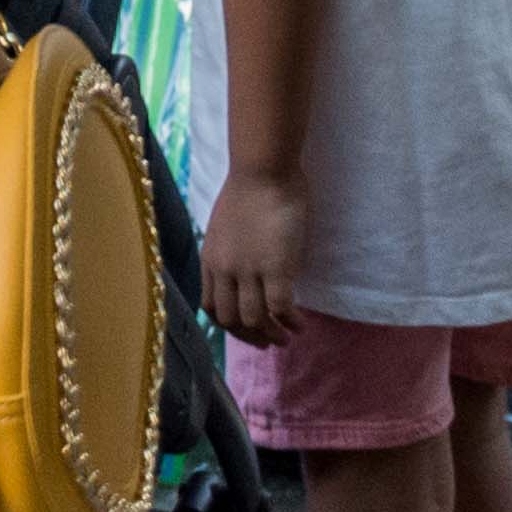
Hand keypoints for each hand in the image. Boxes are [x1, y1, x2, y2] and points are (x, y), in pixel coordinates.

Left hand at [198, 174, 306, 348]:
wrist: (262, 169)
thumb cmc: (249, 189)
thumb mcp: (224, 226)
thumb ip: (230, 252)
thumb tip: (243, 271)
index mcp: (210, 259)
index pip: (210, 307)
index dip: (228, 325)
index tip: (247, 330)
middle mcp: (225, 270)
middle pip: (230, 319)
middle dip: (250, 336)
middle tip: (269, 342)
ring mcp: (248, 271)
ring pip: (255, 319)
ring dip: (273, 334)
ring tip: (288, 336)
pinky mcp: (276, 268)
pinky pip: (281, 309)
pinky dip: (291, 322)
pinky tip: (301, 323)